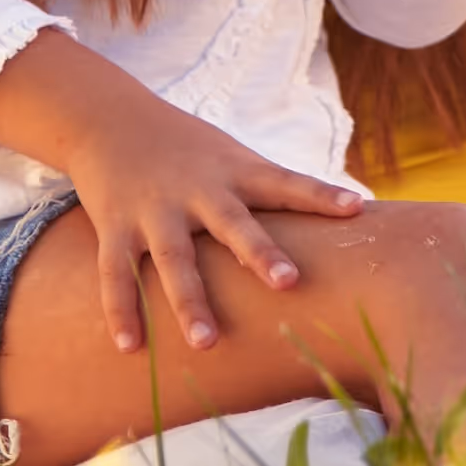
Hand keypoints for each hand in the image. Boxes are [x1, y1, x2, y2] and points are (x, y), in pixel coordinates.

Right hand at [23, 58, 374, 355]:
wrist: (109, 119)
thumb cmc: (188, 149)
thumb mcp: (233, 157)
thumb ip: (276, 189)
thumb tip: (349, 216)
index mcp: (234, 172)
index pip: (285, 182)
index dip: (320, 195)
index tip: (356, 208)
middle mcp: (197, 191)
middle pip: (233, 224)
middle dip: (260, 252)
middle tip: (288, 283)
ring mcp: (154, 211)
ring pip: (173, 259)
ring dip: (190, 301)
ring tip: (207, 343)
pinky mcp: (115, 227)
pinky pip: (116, 273)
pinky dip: (121, 310)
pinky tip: (130, 347)